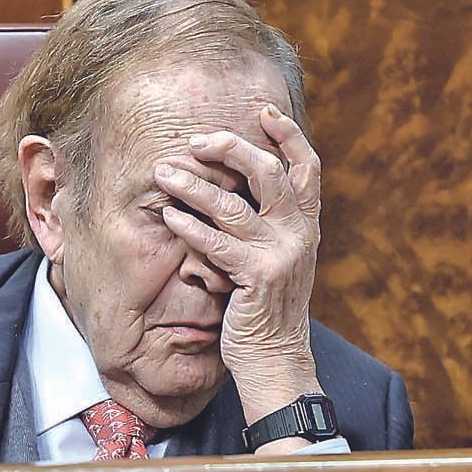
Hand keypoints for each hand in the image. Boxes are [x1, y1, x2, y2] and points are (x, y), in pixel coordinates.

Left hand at [155, 104, 326, 429]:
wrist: (277, 360)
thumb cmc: (268, 308)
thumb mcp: (281, 259)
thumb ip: (272, 223)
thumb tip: (243, 184)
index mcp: (308, 225)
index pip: (308, 167)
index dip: (288, 135)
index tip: (264, 111)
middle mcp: (300, 234)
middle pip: (268, 171)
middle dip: (230, 148)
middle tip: (196, 140)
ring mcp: (282, 255)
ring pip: (233, 204)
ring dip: (192, 185)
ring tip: (162, 173)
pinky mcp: (258, 277)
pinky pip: (216, 242)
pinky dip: (188, 226)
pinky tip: (167, 216)